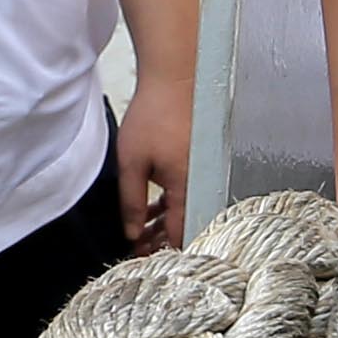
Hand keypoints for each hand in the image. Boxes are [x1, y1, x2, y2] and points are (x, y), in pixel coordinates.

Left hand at [114, 77, 192, 251]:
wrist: (176, 78)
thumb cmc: (155, 114)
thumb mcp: (132, 162)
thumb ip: (131, 201)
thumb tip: (133, 233)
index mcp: (188, 187)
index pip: (180, 234)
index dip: (160, 252)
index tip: (140, 259)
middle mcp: (203, 184)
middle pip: (187, 225)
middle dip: (162, 241)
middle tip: (139, 247)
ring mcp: (205, 173)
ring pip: (188, 209)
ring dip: (166, 222)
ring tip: (142, 228)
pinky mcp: (202, 162)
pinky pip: (191, 192)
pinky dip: (173, 203)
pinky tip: (155, 204)